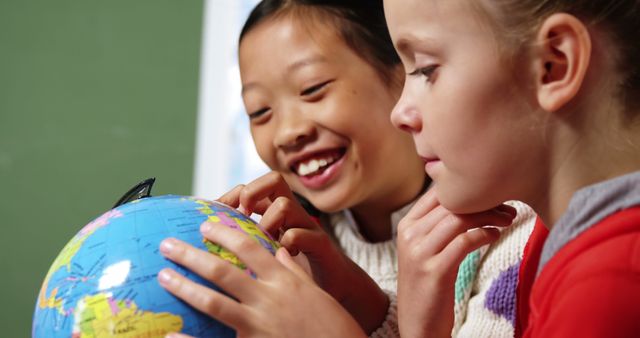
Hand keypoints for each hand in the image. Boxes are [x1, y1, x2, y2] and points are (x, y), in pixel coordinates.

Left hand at [158, 222, 365, 337]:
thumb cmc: (332, 324)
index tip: (204, 225)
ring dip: (185, 286)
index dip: (224, 234)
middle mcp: (270, 297)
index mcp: (284, 279)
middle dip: (192, 255)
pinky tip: (171, 333)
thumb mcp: (315, 292)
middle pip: (222, 270)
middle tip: (167, 245)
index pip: (249, 247)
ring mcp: (261, 322)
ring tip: (163, 276)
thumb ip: (293, 272)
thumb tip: (279, 252)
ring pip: (214, 301)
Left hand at [218, 172, 388, 333]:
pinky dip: (289, 243)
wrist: (334, 284)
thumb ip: (248, 238)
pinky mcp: (321, 243)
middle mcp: (292, 213)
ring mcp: (307, 226)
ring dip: (268, 221)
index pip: (253, 186)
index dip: (234, 194)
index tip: (218, 214)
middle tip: (243, 214)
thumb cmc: (294, 268)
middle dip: (253, 191)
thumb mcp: (268, 248)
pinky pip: (303, 233)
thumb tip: (211, 238)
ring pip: (285, 204)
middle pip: (274, 181)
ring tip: (264, 241)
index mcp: (275, 212)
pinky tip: (284, 256)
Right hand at [396, 189, 516, 337]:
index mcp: (405, 226)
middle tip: (507, 206)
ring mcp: (419, 253)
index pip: (437, 193)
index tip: (491, 193)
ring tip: (507, 219)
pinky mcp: (434, 270)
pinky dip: (485, 234)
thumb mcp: (425, 250)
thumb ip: (437, 226)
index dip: (466, 188)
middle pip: (450, 203)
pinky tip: (495, 236)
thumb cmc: (428, 286)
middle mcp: (409, 235)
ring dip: (489, 216)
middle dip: (483, 201)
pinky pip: (465, 241)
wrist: (418, 325)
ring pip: (459, 219)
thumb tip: (466, 199)